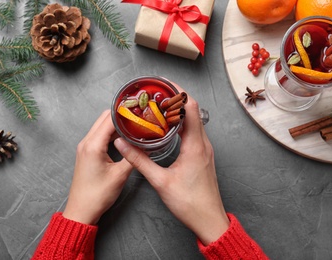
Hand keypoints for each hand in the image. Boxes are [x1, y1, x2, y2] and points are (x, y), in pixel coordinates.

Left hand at [63, 110, 132, 224]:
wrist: (82, 210)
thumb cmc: (98, 195)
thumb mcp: (120, 175)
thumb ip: (133, 156)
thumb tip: (146, 144)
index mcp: (93, 145)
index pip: (110, 119)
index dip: (125, 113)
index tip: (140, 111)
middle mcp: (86, 142)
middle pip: (104, 118)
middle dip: (121, 115)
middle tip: (139, 116)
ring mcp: (85, 147)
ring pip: (101, 125)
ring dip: (116, 123)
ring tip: (134, 124)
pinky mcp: (86, 152)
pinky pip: (99, 135)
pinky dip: (110, 132)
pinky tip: (123, 136)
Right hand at [114, 87, 228, 244]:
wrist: (209, 220)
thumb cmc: (189, 203)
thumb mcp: (160, 181)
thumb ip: (140, 160)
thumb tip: (123, 144)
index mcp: (195, 145)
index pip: (191, 108)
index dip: (178, 92)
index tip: (163, 84)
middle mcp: (203, 144)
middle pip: (193, 110)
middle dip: (175, 98)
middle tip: (156, 93)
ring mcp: (205, 150)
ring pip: (194, 121)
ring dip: (179, 111)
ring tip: (160, 106)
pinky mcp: (202, 156)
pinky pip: (194, 132)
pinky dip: (182, 124)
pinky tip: (168, 128)